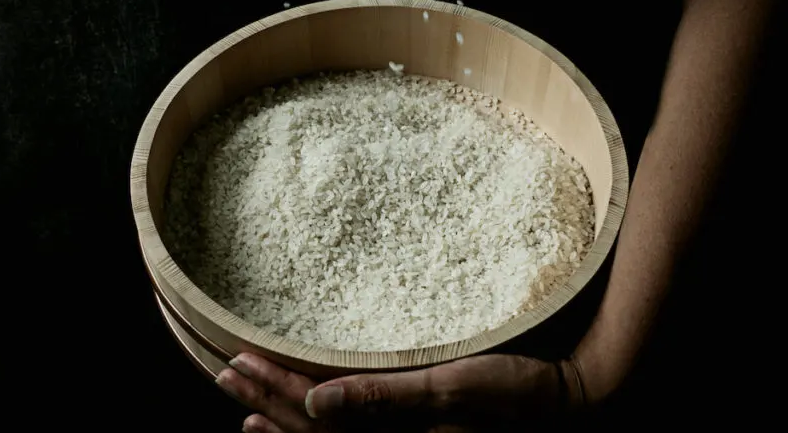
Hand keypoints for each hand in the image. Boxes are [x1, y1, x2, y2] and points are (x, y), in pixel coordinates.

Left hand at [215, 352, 584, 432]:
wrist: (562, 394)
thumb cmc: (513, 388)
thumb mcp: (452, 386)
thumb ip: (383, 397)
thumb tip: (315, 399)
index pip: (317, 420)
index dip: (276, 390)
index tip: (239, 361)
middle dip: (267, 401)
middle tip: (226, 373)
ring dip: (285, 420)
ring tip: (246, 407)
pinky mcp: (416, 431)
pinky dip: (321, 428)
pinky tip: (310, 414)